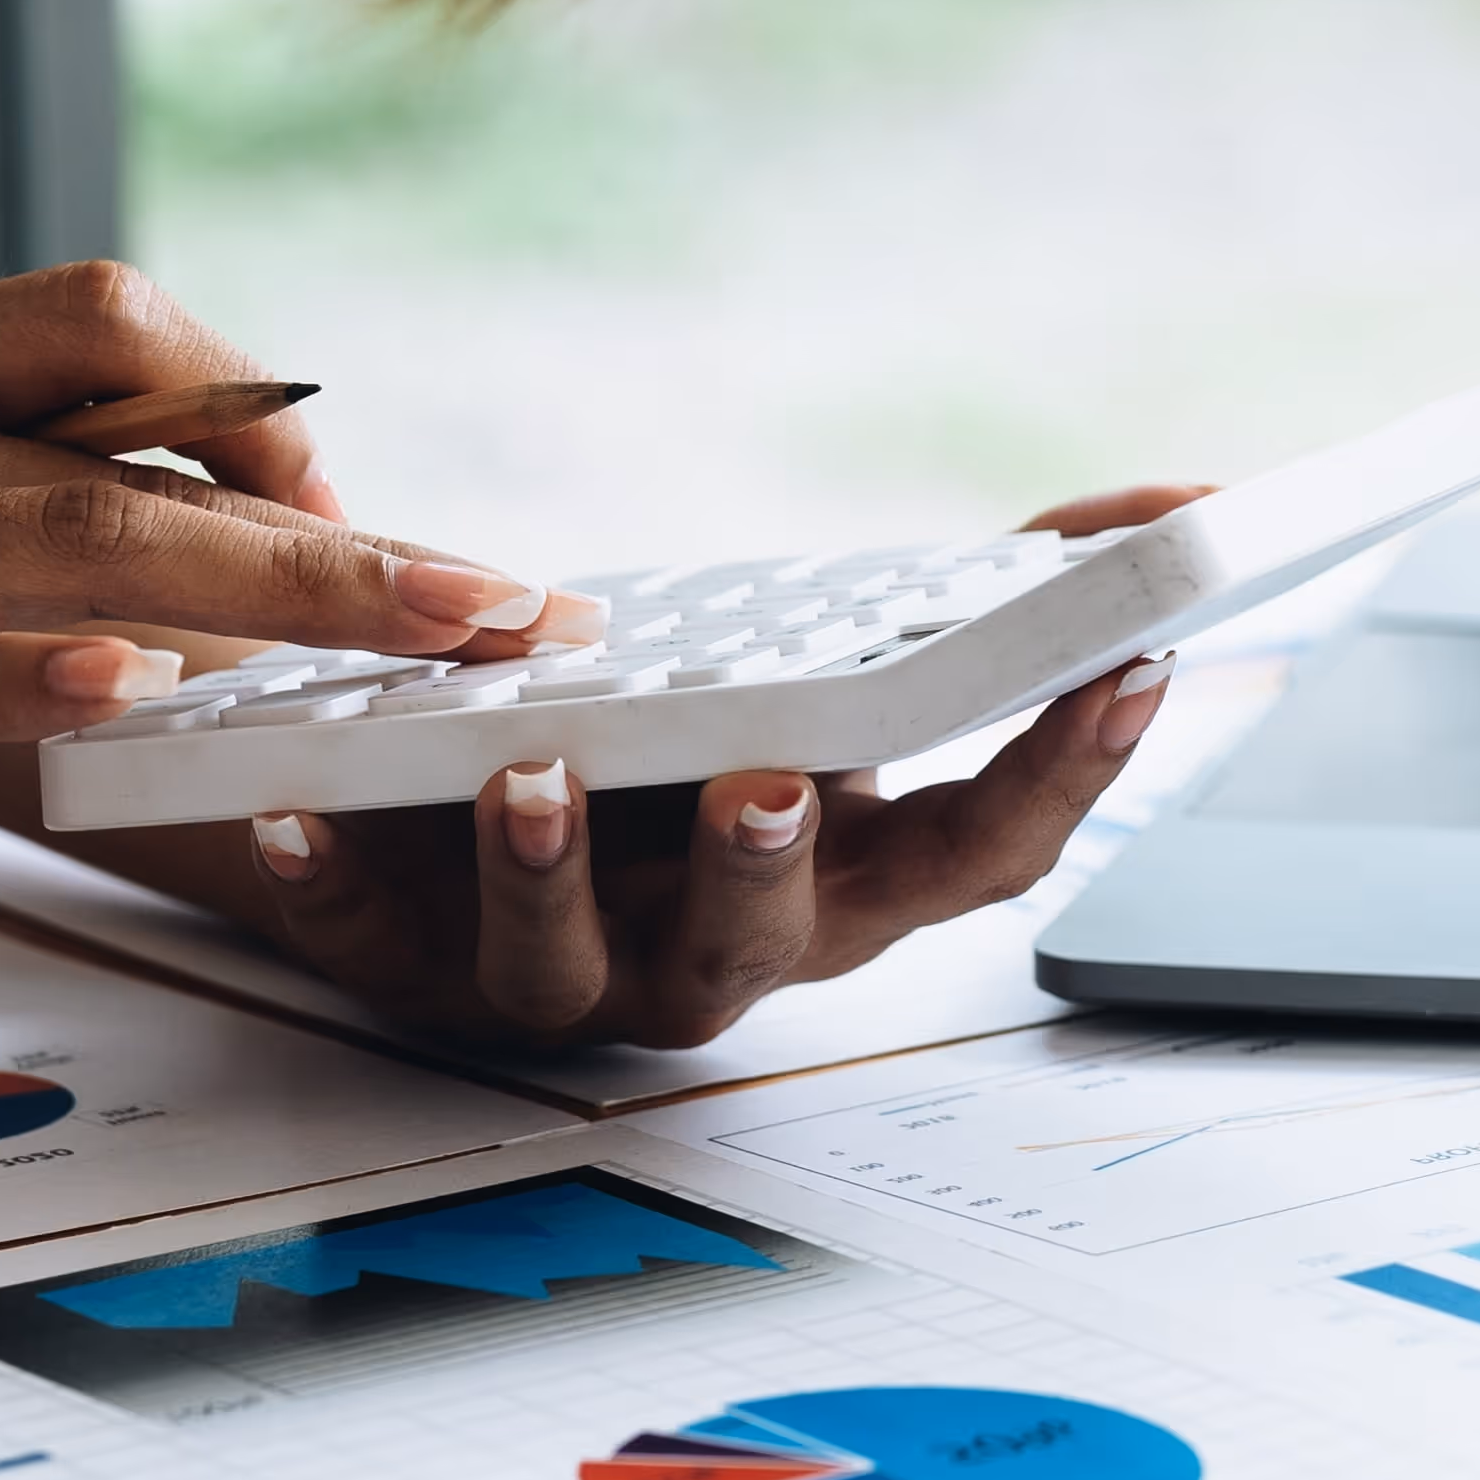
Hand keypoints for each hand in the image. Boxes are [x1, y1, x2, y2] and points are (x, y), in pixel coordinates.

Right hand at [0, 263, 587, 951]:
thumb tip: (144, 582)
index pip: (102, 325)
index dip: (259, 404)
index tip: (364, 510)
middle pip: (145, 451)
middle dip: (349, 532)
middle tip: (507, 602)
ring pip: (74, 546)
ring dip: (279, 598)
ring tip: (429, 636)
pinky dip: (37, 677)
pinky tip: (145, 699)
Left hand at [124, 484, 1217, 1048]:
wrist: (466, 815)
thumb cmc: (687, 735)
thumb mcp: (837, 668)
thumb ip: (1003, 591)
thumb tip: (1188, 510)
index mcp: (841, 882)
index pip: (985, 854)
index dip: (1065, 776)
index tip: (1128, 671)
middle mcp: (712, 951)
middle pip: (768, 937)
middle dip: (767, 865)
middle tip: (769, 780)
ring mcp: (555, 970)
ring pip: (560, 963)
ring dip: (549, 876)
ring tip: (530, 780)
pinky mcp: (396, 958)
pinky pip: (351, 936)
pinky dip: (324, 873)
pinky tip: (291, 812)